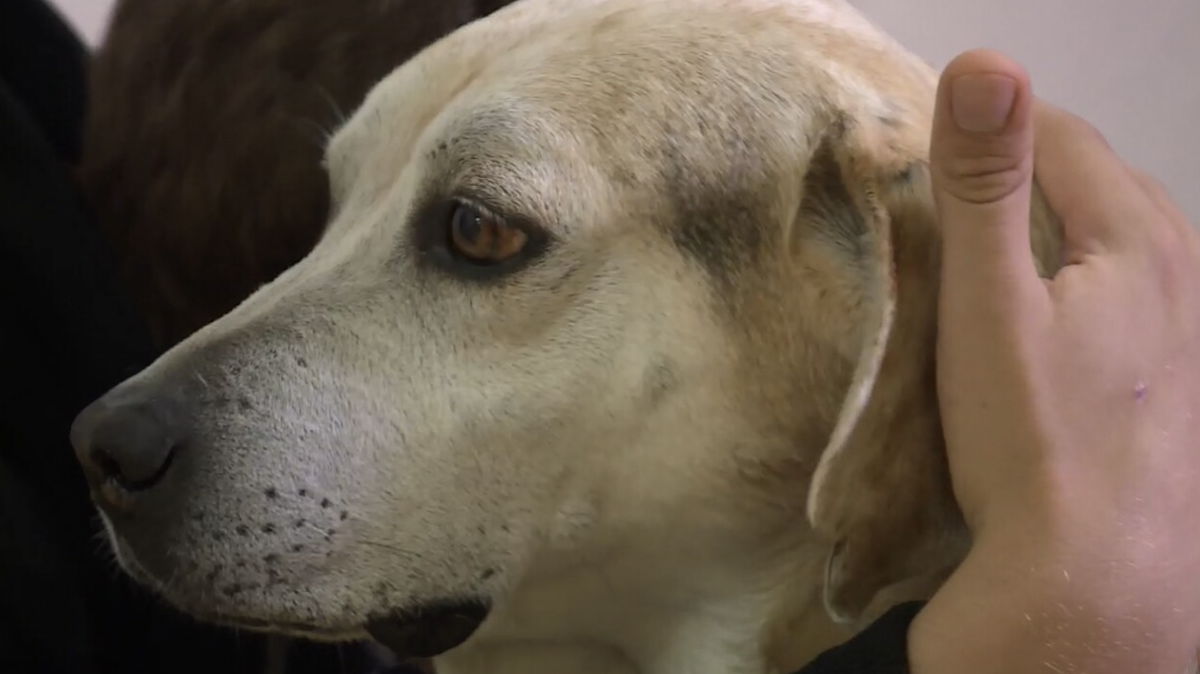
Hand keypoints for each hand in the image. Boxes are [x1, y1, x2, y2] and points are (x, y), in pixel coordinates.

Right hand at [910, 49, 1199, 673]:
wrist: (1092, 577)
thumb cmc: (1031, 441)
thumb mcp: (989, 304)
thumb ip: (985, 183)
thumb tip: (983, 62)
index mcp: (1139, 239)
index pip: (1065, 136)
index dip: (993, 128)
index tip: (931, 146)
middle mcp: (1184, 274)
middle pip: (1101, 183)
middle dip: (1030, 172)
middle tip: (953, 196)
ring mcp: (1190, 333)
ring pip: (1122, 241)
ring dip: (1062, 227)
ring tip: (997, 254)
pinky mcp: (1179, 384)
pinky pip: (1134, 297)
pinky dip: (1085, 282)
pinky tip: (1052, 325)